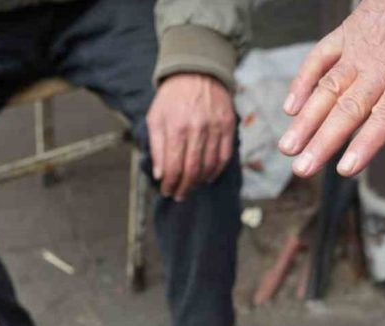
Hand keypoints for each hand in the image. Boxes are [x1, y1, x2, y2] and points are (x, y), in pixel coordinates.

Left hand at [147, 73, 235, 200]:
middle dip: (184, 187)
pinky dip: (216, 171)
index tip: (166, 191)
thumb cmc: (172, 97)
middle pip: (192, 170)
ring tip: (191, 187)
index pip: (174, 167)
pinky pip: (224, 156)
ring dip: (199, 181)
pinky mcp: (228, 126)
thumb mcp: (155, 118)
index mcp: (176, 128)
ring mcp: (215, 128)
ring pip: (209, 166)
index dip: (170, 184)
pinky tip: (207, 177)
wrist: (197, 72)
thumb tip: (160, 175)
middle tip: (179, 195)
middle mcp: (197, 129)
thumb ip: (156, 147)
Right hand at [279, 0, 384, 177]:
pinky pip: (319, 58)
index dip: (365, 142)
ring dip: (306, 120)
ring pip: (327, 88)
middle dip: (323, 141)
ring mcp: (360, 48)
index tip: (346, 168)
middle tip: (302, 169)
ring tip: (288, 148)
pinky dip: (302, 81)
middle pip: (348, 108)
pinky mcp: (347, 33)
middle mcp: (382, 64)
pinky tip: (290, 108)